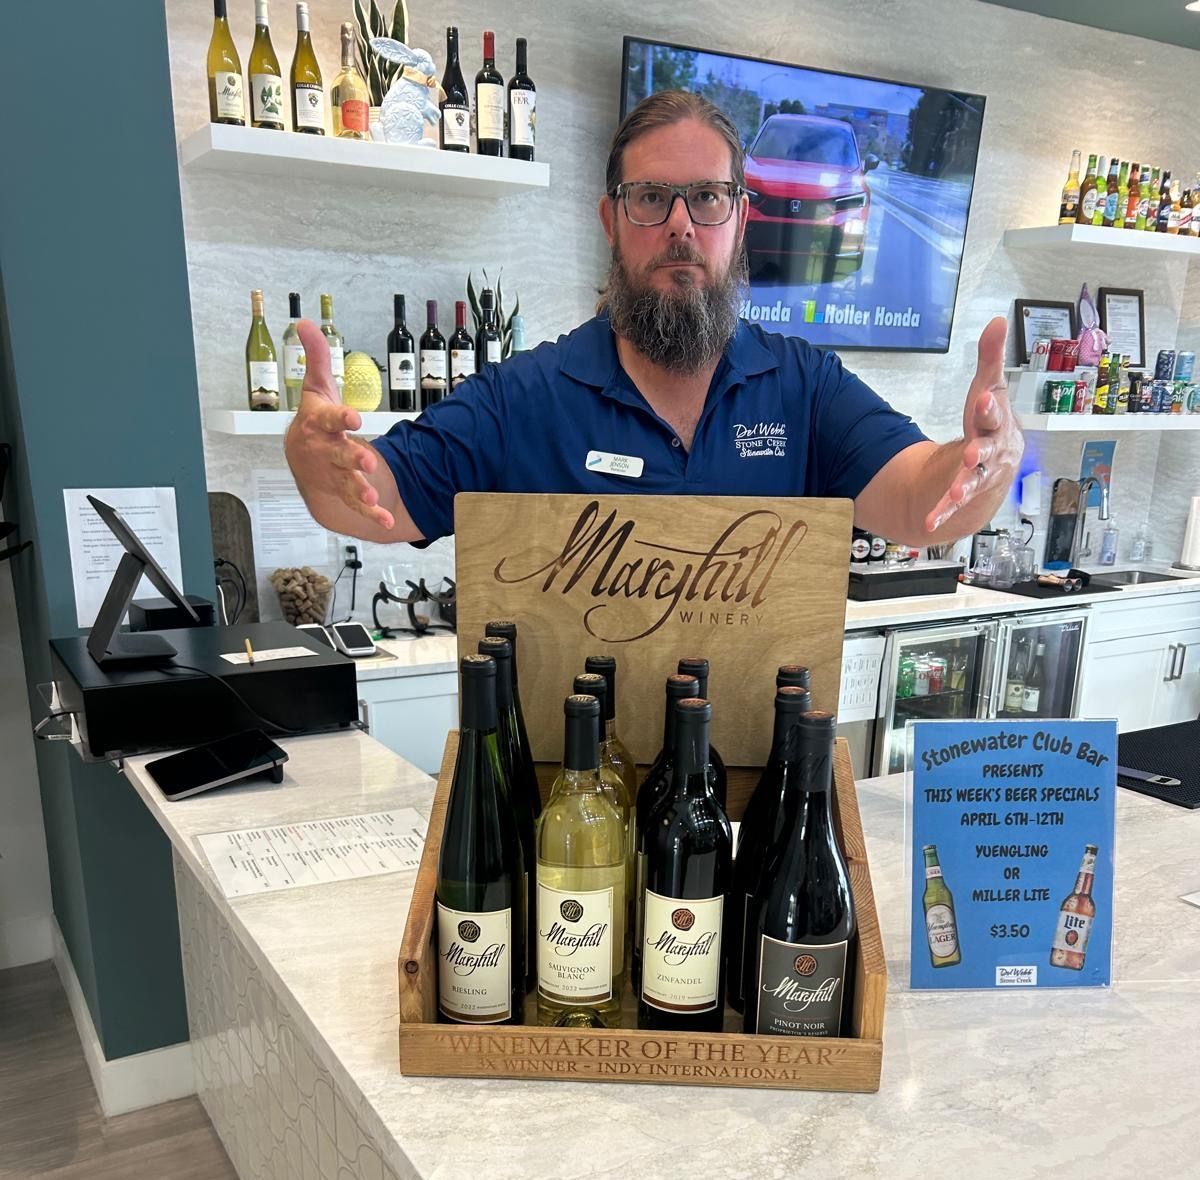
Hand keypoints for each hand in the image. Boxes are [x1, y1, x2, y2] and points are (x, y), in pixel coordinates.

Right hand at [288, 321, 395, 531]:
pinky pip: (358, 505)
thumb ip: (316, 357)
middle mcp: (326, 451)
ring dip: (360, 490)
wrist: (304, 462)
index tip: (353, 418)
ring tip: (373, 495)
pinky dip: (372, 514)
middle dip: (352, 458)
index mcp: (319, 425)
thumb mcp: (316, 389)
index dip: (340, 418)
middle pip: (339, 455)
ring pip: (347, 483)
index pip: (329, 419)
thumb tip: (305, 322)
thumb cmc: (314, 422)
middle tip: (366, 461)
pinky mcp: (346, 493)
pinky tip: (386, 521)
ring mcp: (336, 474)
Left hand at [925, 316, 1023, 533]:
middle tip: (973, 453)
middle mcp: (993, 452)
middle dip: (981, 451)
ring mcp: (980, 476)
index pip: (993, 412)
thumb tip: (995, 320)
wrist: (995, 467)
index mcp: (997, 424)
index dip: (989, 407)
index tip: (984, 398)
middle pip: (988, 450)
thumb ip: (990, 358)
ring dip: (964, 485)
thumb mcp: (989, 389)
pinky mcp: (963, 495)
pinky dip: (941, 513)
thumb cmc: (991, 423)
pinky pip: (952, 505)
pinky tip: (929, 524)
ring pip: (973, 481)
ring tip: (955, 491)